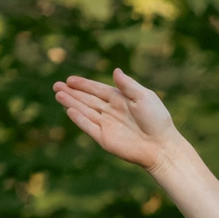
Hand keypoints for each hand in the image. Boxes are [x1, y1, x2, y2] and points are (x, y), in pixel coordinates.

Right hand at [53, 69, 185, 171]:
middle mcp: (112, 111)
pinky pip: (89, 127)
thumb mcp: (144, 97)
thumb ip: (128, 85)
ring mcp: (107, 125)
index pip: (98, 90)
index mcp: (121, 100)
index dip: (84, 84)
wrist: (162, 147)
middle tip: (56, 85)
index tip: (69, 79)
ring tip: (58, 94)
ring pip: (85, 111)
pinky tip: (70, 110)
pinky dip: (79, 119)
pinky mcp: (105, 139)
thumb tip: (116, 70)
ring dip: (72, 103)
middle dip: (72, 92)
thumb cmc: (157, 120)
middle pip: (87, 100)